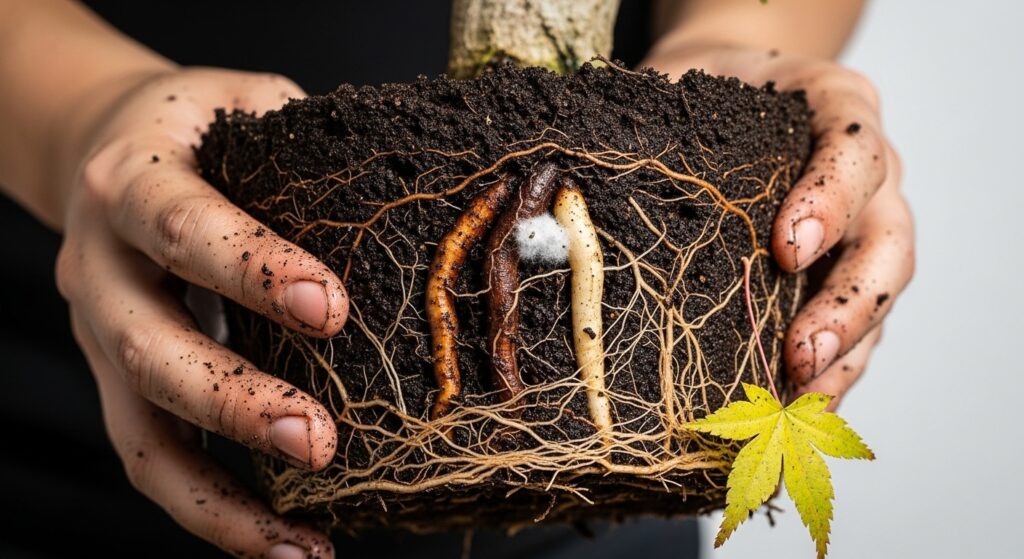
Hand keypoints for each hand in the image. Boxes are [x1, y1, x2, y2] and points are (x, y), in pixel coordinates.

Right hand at [55, 68, 346, 557]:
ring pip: (142, 429)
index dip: (250, 268)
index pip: (183, 225)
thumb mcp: (245, 103)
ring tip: (300, 544)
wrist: (104, 147)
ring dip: (220, 497)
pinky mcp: (118, 380)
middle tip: (321, 440)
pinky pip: (154, 457)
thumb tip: (415, 198)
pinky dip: (212, 511)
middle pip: (150, 348)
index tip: (329, 308)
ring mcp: (102, 332)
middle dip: (235, 401)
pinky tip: (278, 542)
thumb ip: (305, 147)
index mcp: (133, 181)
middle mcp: (102, 266)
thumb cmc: (198, 126)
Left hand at [643, 44, 914, 408]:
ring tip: (800, 402)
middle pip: (887, 241)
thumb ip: (658, 114)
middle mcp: (868, 173)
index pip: (854, 151)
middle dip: (849, 304)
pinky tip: (796, 411)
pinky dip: (832, 374)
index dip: (829, 202)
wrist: (723, 88)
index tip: (785, 249)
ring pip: (879, 297)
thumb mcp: (683, 82)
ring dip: (845, 355)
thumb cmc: (702, 92)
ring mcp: (863, 227)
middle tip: (802, 353)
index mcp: (837, 109)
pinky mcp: (843, 274)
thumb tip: (564, 187)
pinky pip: (858, 329)